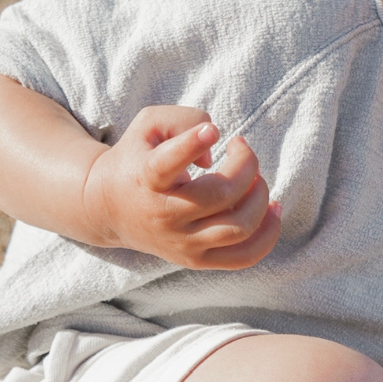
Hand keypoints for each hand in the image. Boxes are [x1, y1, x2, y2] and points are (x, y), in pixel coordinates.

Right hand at [82, 105, 281, 268]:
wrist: (109, 209)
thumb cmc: (138, 158)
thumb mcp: (148, 125)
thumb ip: (181, 120)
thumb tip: (212, 156)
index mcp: (146, 178)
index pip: (166, 165)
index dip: (191, 145)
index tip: (212, 132)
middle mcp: (164, 215)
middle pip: (221, 195)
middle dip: (246, 165)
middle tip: (241, 148)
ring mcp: (183, 242)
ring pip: (238, 227)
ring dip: (260, 198)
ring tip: (256, 179)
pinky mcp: (197, 260)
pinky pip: (245, 257)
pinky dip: (268, 234)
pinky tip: (273, 209)